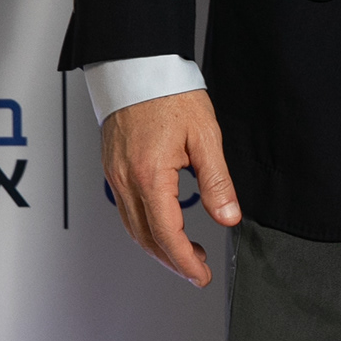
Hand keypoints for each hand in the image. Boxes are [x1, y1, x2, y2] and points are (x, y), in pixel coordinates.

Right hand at [101, 91, 241, 285]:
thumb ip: (217, 181)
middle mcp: (125, 180)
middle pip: (146, 238)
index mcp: (150, 176)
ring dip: (157, 248)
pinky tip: (163, 227)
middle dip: (172, 261)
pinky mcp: (112, 168)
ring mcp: (114, 175)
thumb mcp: (205, 136)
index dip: (185, 261)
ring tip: (185, 254)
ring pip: (132, 227)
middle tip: (197, 271)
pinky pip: (125, 210)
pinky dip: (144, 228)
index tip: (201, 275)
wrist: (137, 66)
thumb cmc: (169, 94)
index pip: (167, 234)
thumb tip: (228, 217)